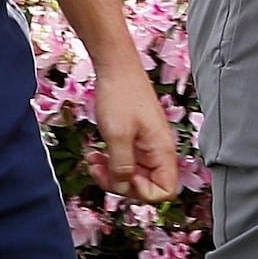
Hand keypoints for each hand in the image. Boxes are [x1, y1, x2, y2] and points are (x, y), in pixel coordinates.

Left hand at [86, 65, 182, 202]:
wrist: (116, 66)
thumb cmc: (120, 95)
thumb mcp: (117, 136)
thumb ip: (122, 167)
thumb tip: (123, 187)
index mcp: (163, 152)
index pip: (164, 191)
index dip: (140, 192)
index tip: (120, 178)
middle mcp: (160, 150)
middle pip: (147, 186)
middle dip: (120, 183)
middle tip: (99, 170)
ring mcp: (148, 144)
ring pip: (134, 174)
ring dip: (112, 173)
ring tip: (93, 162)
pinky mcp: (137, 138)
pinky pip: (127, 160)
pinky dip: (111, 161)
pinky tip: (96, 153)